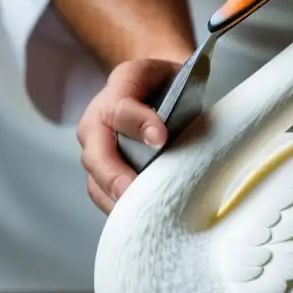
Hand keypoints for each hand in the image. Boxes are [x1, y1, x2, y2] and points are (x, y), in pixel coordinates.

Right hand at [76, 59, 182, 212]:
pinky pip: (103, 195)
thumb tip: (197, 127)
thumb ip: (184, 91)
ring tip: (136, 216)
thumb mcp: (175, 71)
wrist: (151, 83)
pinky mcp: (101, 173)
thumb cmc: (167, 81)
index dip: (139, 123)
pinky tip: (138, 221)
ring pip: (95, 180)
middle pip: (95, 153)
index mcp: (117, 90)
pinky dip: (118, 209)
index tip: (160, 138)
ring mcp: (95, 150)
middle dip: (113, 175)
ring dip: (114, 199)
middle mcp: (97, 122)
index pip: (121, 110)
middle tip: (131, 191)